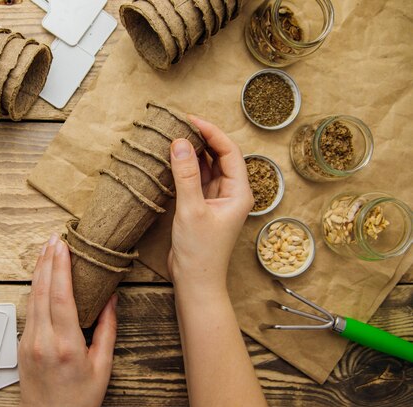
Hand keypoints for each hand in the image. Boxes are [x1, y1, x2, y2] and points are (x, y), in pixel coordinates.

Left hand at [15, 234, 117, 406]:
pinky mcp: (22, 342)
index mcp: (66, 345)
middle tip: (55, 238)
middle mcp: (42, 340)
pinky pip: (30, 307)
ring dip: (40, 270)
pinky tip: (42, 276)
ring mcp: (28, 341)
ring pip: (32, 296)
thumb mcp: (102, 367)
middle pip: (42, 290)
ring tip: (48, 249)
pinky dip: (36, 287)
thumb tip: (111, 298)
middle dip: (48, 260)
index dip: (61, 267)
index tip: (63, 246)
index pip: (61, 296)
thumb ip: (107, 329)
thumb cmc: (77, 401)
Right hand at [167, 117, 252, 296]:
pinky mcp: (202, 206)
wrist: (195, 282)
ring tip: (174, 135)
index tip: (190, 119)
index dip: (212, 132)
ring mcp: (216, 199)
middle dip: (202, 138)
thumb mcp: (191, 210)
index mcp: (239, 192)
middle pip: (219, 155)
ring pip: (207, 166)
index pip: (229, 152)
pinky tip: (172, 157)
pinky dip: (185, 167)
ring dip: (192, 151)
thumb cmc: (200, 252)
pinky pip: (196, 179)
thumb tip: (179, 142)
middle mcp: (231, 192)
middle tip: (179, 123)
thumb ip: (185, 175)